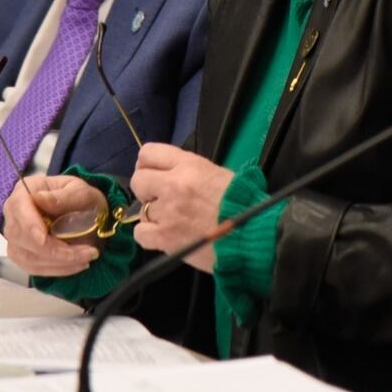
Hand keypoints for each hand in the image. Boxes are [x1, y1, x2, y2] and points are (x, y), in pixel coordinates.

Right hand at [1, 174, 102, 276]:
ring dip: (58, 263)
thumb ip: (63, 196)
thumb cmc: (78, 196)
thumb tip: (41, 199)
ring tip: (85, 259)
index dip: (29, 226)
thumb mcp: (79, 190)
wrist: (81, 209)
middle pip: (21, 238)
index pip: (19, 208)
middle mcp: (13, 215)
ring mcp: (15, 237)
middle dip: (53, 250)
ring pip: (27, 257)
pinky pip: (33, 268)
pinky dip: (56, 270)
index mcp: (24, 192)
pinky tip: (76, 265)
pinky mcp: (22, 254)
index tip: (44, 239)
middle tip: (86, 252)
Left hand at [130, 144, 233, 272]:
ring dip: (152, 215)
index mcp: (189, 165)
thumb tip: (172, 173)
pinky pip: (140, 234)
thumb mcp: (218, 174)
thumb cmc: (242, 204)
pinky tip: (164, 236)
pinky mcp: (165, 237)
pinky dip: (149, 236)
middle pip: (138, 180)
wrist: (252, 235)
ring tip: (170, 221)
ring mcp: (167, 212)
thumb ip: (191, 171)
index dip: (147, 164)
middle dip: (146, 190)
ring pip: (140, 210)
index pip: (148, 153)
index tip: (154, 174)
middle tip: (160, 199)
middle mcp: (173, 184)